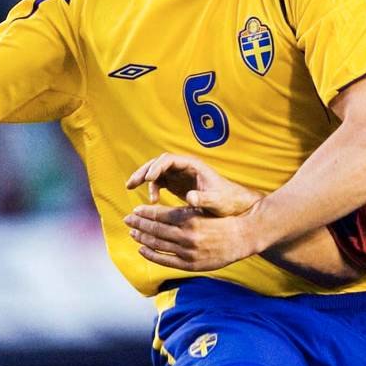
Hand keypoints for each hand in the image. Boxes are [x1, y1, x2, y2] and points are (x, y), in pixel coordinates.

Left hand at [125, 203, 259, 271]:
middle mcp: (187, 236)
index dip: (144, 213)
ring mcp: (188, 252)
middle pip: (155, 229)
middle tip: (127, 220)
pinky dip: (151, 255)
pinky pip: (165, 260)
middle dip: (138, 224)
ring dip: (142, 238)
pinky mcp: (190, 264)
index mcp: (189, 219)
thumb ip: (181, 211)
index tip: (135, 211)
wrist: (242, 237)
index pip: (159, 215)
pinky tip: (142, 249)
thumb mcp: (202, 210)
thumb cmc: (221, 220)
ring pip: (157, 244)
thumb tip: (156, 212)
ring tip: (133, 233)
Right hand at [126, 153, 262, 214]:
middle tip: (131, 183)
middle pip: (159, 163)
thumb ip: (205, 199)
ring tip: (130, 187)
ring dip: (143, 178)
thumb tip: (189, 197)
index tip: (149, 179)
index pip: (170, 159)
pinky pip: (159, 182)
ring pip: (156, 172)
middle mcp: (185, 168)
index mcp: (194, 166)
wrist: (236, 205)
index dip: (157, 167)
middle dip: (144, 171)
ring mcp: (180, 175)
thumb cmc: (230, 201)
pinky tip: (151, 202)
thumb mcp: (218, 201)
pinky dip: (152, 189)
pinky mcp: (178, 185)